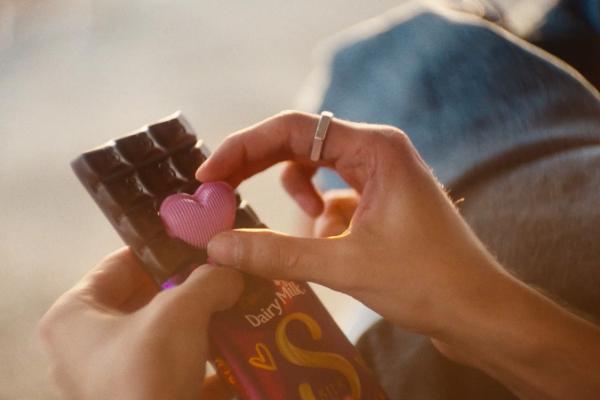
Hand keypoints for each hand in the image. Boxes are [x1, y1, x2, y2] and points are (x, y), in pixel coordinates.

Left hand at [39, 248, 242, 399]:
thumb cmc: (148, 371)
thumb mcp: (181, 312)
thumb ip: (208, 280)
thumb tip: (233, 272)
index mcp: (73, 316)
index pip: (121, 263)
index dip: (164, 250)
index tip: (201, 243)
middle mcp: (84, 346)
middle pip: (144, 298)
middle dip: (187, 288)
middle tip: (222, 275)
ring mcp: (111, 375)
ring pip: (161, 333)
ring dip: (198, 321)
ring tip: (233, 304)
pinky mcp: (138, 395)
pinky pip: (171, 365)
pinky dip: (200, 356)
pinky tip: (234, 344)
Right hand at [196, 111, 502, 335]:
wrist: (478, 312)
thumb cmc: (429, 282)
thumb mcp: (345, 266)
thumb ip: (277, 253)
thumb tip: (217, 245)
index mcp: (375, 148)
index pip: (292, 128)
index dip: (243, 148)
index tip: (208, 175)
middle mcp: (377, 152)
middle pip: (298, 144)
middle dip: (257, 168)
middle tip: (218, 193)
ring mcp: (379, 176)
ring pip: (314, 172)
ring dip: (296, 198)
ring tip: (303, 229)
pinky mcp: (379, 202)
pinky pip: (333, 198)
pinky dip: (319, 218)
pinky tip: (330, 243)